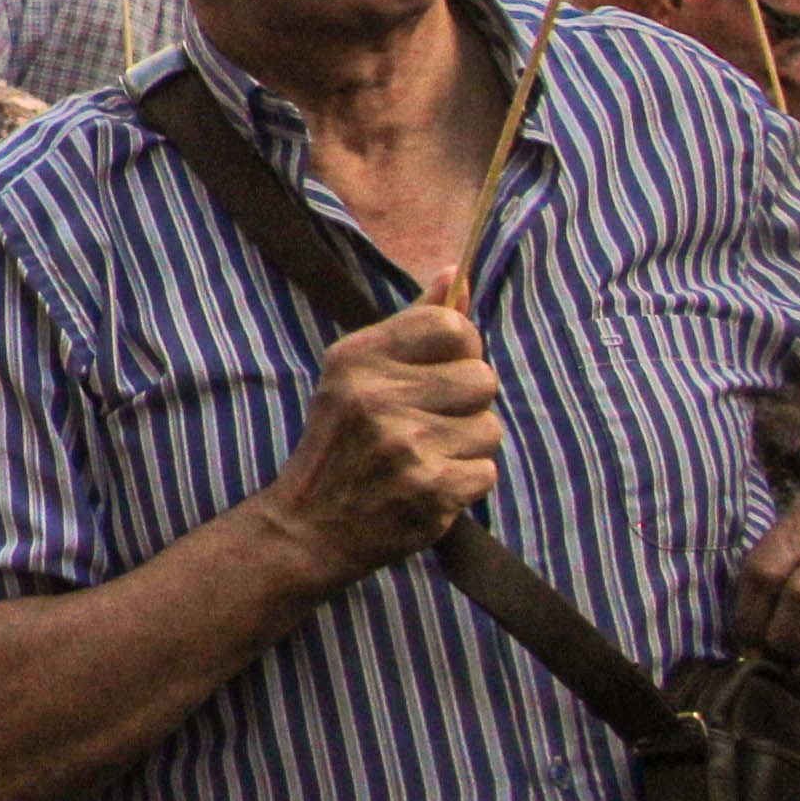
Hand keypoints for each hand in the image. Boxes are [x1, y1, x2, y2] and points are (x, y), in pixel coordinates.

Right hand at [255, 302, 498, 592]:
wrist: (309, 525)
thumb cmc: (341, 440)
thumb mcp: (357, 373)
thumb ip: (411, 325)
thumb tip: (452, 275)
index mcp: (357, 357)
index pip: (451, 327)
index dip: (460, 349)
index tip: (441, 370)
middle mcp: (377, 396)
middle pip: (482, 378)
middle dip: (466, 402)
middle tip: (428, 422)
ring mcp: (404, 445)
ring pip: (490, 428)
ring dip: (467, 446)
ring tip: (426, 456)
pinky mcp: (429, 491)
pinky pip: (486, 472)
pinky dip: (465, 483)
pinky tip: (429, 484)